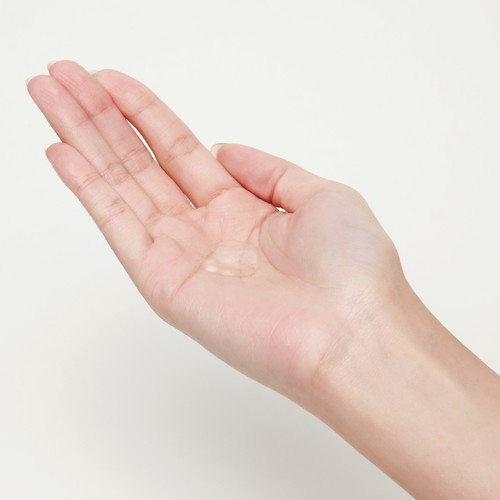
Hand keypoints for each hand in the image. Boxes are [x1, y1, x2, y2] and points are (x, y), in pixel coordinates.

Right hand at [28, 61, 403, 399]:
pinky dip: (89, 190)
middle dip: (101, 118)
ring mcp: (184, 256)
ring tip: (50, 95)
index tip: (111, 81)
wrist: (355, 332)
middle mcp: (208, 231)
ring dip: (84, 140)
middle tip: (63, 75)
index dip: (146, 114)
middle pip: (142, 163)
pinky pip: (120, 227)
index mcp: (242, 210)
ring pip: (122, 187)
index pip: (181, 150)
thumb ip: (268, 170)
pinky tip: (63, 152)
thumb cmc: (353, 269)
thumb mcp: (320, 196)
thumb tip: (224, 150)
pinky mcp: (167, 284)